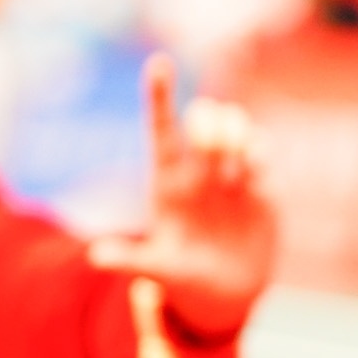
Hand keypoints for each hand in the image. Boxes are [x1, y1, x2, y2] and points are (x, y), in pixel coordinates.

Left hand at [87, 55, 275, 341]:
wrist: (226, 294)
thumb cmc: (183, 279)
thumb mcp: (157, 271)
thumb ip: (131, 260)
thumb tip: (94, 257)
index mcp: (168, 181)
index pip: (162, 129)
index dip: (160, 95)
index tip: (159, 63)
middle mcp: (199, 172)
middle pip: (202, 121)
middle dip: (208, 121)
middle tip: (211, 147)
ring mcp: (230, 176)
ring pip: (235, 128)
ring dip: (236, 130)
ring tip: (237, 156)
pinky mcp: (260, 188)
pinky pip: (262, 153)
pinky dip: (259, 151)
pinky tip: (252, 168)